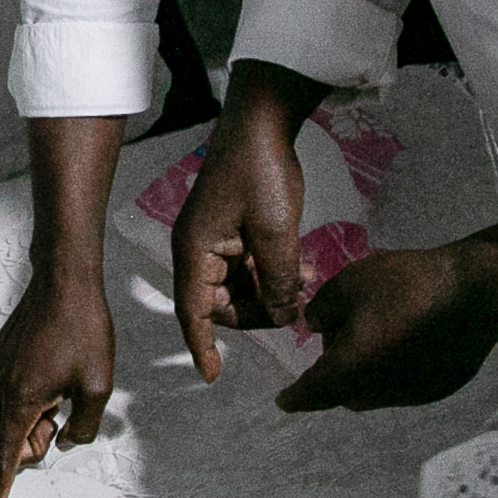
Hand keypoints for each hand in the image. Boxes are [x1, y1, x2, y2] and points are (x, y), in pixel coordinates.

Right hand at [0, 262, 113, 497]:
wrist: (65, 280)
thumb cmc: (84, 331)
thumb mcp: (97, 388)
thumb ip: (82, 429)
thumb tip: (65, 442)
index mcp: (18, 402)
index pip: (3, 464)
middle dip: (23, 452)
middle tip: (59, 425)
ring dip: (24, 429)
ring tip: (59, 401)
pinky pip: (0, 400)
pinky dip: (21, 408)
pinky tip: (51, 384)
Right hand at [171, 98, 308, 382]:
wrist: (263, 121)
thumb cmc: (262, 170)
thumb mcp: (277, 233)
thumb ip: (280, 282)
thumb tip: (287, 319)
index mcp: (195, 250)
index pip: (192, 313)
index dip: (201, 347)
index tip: (213, 376)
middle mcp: (198, 248)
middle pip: (221, 304)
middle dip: (258, 311)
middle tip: (297, 307)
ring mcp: (215, 238)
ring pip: (239, 287)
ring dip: (270, 291)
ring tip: (305, 281)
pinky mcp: (232, 229)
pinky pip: (248, 266)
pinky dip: (270, 273)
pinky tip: (300, 267)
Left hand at [274, 232, 497, 413]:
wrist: (473, 291)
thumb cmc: (403, 285)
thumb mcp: (347, 285)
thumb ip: (322, 310)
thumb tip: (317, 326)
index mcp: (347, 372)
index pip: (311, 393)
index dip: (294, 397)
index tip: (283, 402)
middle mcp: (376, 394)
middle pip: (344, 392)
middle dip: (334, 374)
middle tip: (340, 338)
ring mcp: (410, 395)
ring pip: (375, 390)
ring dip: (367, 371)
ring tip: (376, 332)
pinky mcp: (437, 389)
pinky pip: (404, 384)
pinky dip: (395, 368)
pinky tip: (408, 337)